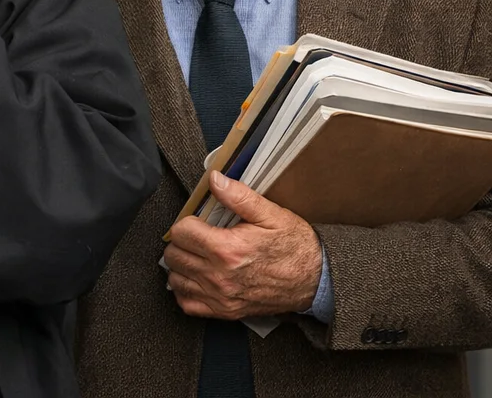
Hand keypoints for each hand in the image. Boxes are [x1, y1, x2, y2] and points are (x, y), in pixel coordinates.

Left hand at [163, 170, 323, 319]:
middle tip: (198, 237)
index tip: (199, 222)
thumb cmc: (295, 247)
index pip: (180, 232)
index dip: (188, 222)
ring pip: (176, 278)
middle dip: (183, 242)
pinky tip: (196, 277)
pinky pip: (188, 303)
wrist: (316, 280)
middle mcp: (220, 276)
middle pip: (174, 255)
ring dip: (182, 265)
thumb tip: (215, 180)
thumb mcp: (270, 214)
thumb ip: (238, 196)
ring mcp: (221, 297)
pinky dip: (186, 290)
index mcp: (227, 250)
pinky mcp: (225, 311)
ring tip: (197, 255)